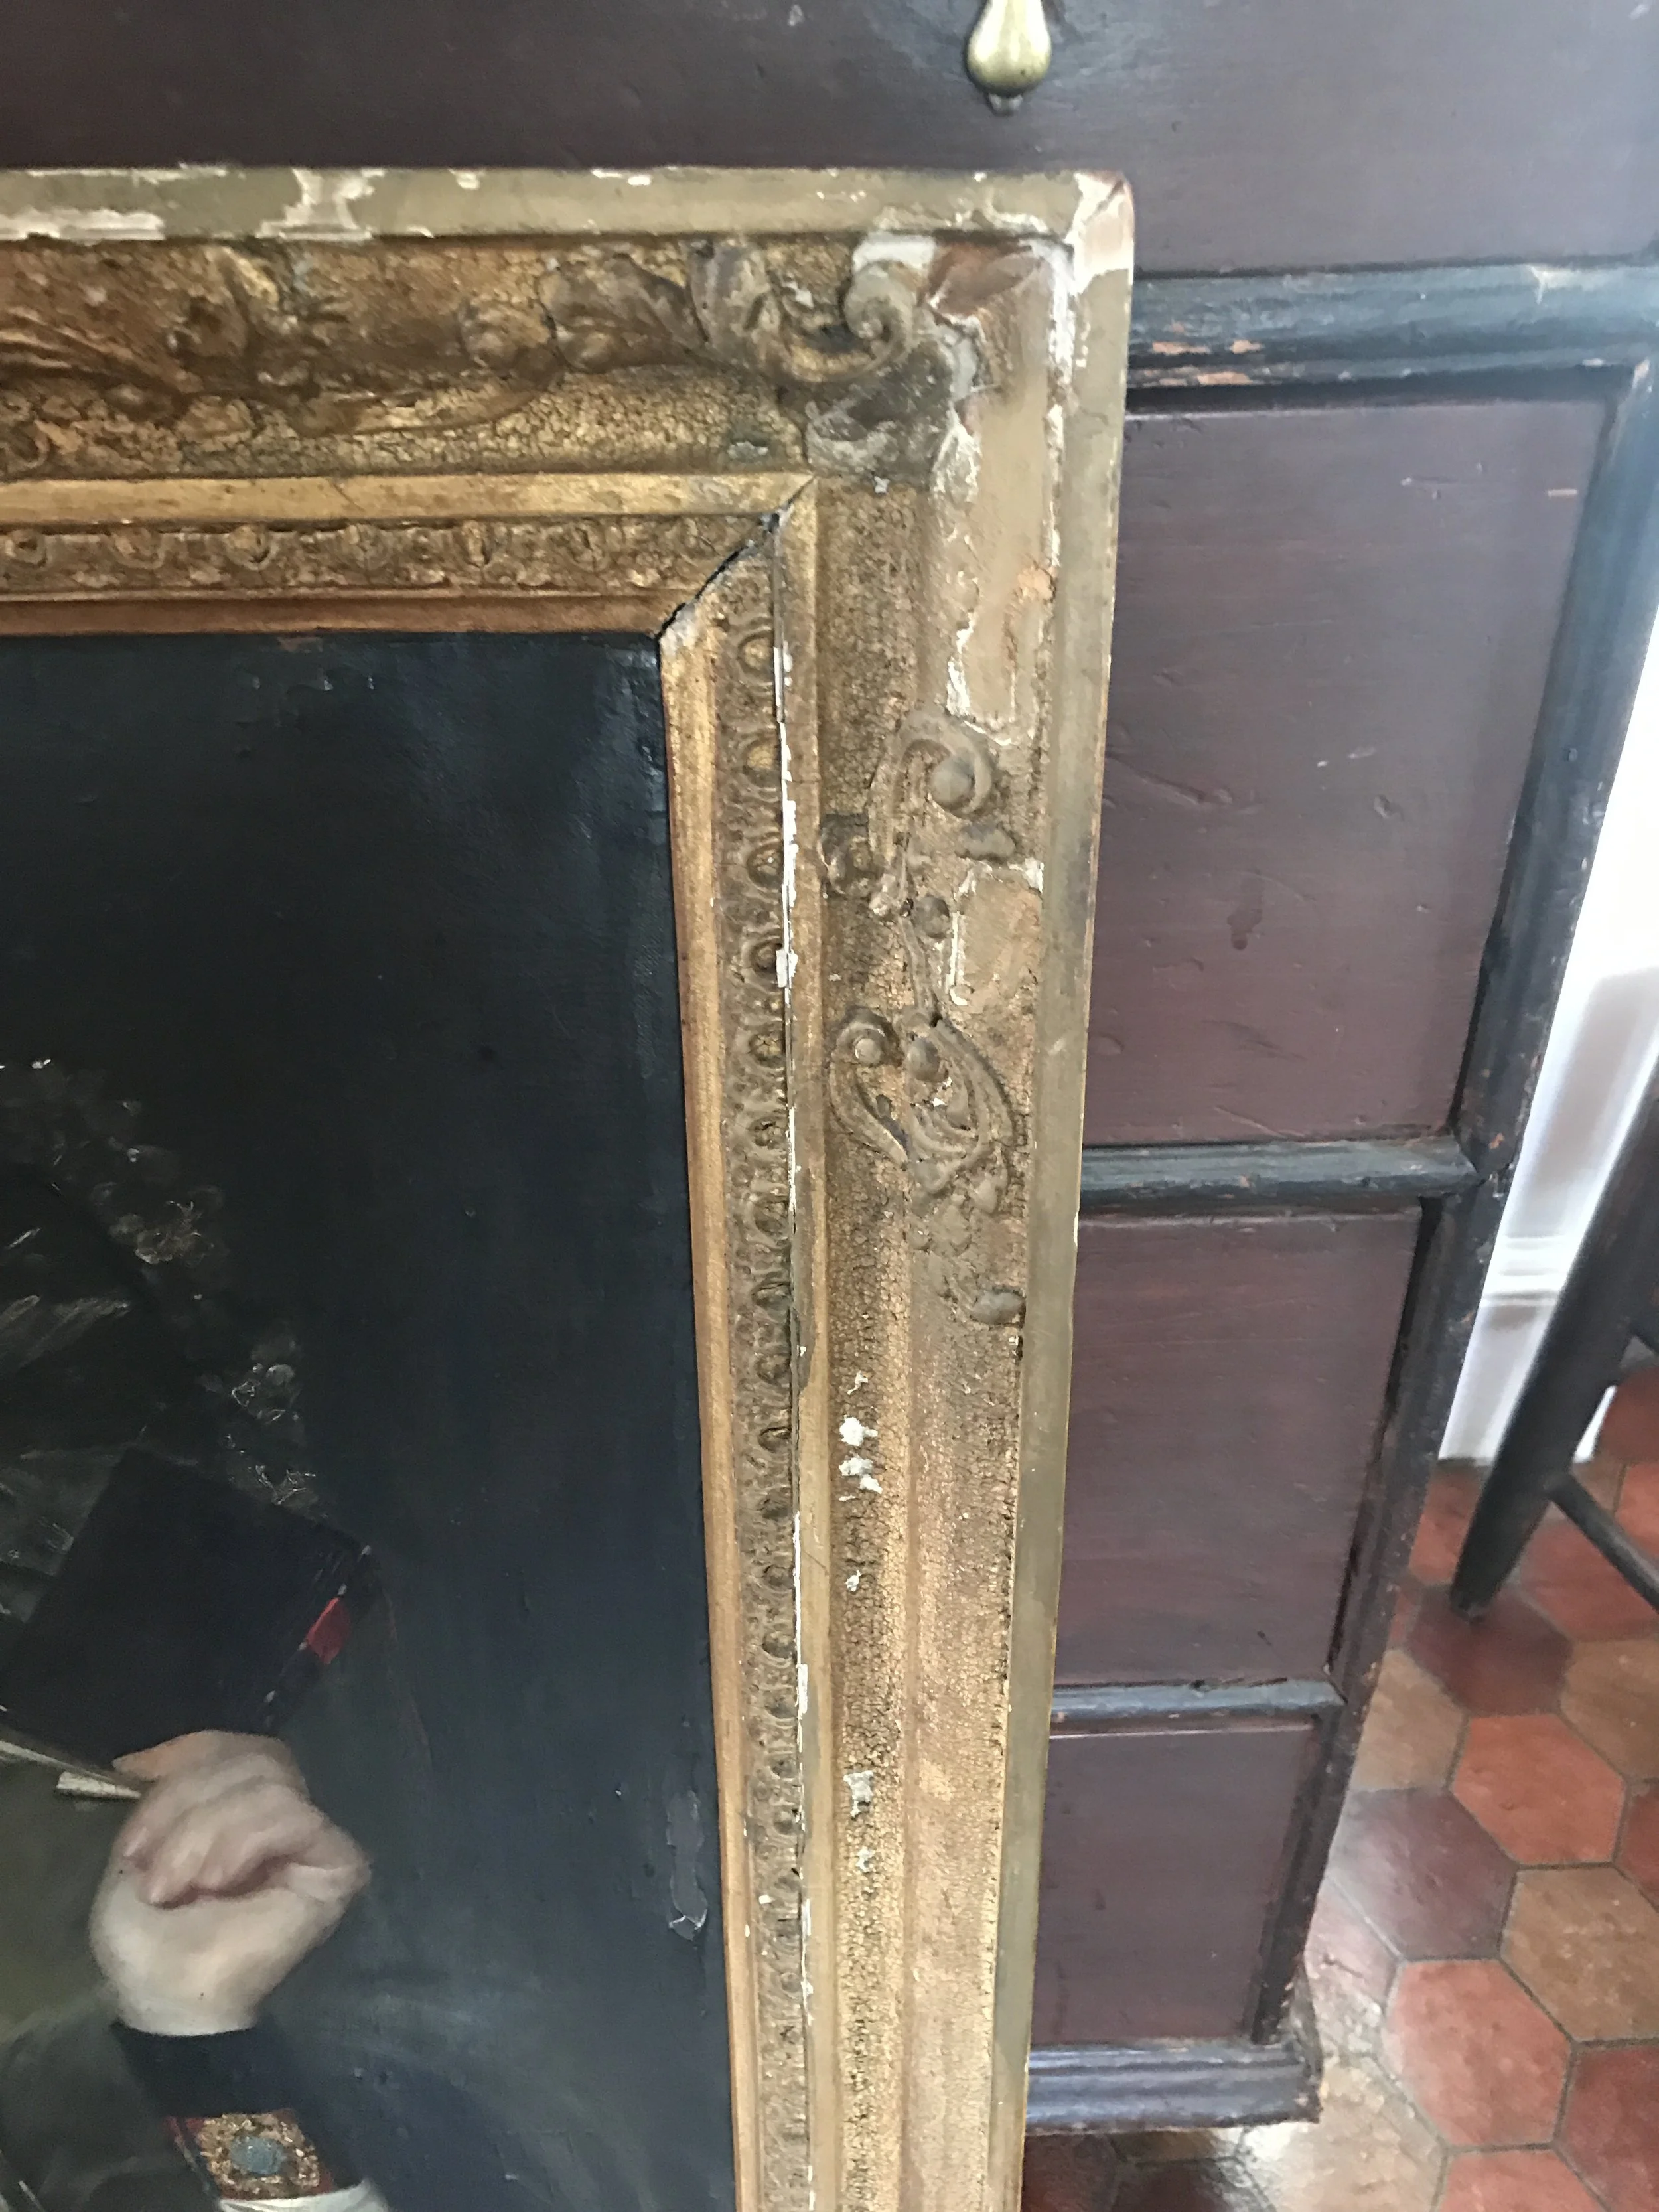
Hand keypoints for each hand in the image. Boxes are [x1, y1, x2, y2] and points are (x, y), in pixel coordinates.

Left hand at [90, 1731, 368, 2037]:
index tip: (134, 1770)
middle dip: (184, 1803)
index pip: (227, 1745)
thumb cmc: (151, 1942)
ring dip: (203, 1831)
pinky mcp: (337, 1861)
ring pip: (266, 1781)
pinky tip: (219, 1879)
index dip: (185, 1749)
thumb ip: (157, 1798)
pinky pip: (292, 1813)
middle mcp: (280, 1813)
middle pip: (246, 1755)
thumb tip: (140, 1758)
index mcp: (235, 1807)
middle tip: (152, 1868)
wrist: (172, 2002)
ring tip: (175, 1885)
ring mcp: (311, 1836)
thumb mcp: (136, 1853)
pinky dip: (244, 1839)